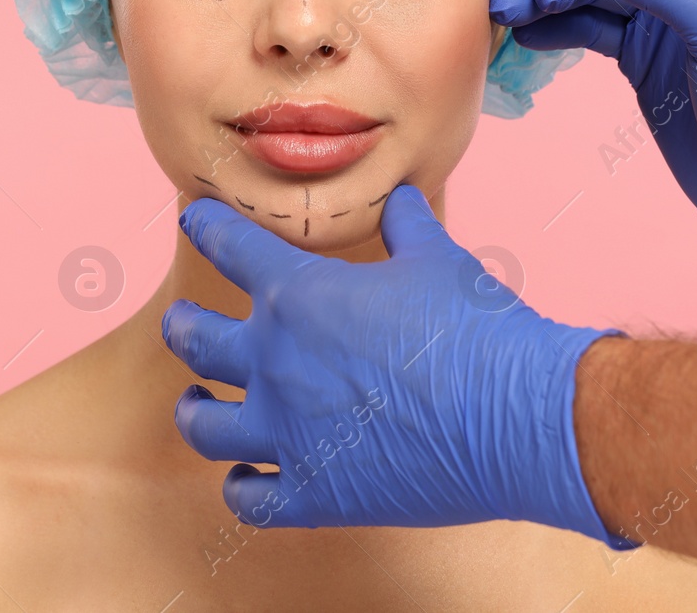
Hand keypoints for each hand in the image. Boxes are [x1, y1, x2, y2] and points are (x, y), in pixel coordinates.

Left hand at [161, 185, 631, 546]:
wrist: (515, 414)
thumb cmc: (475, 329)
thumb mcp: (437, 259)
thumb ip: (407, 226)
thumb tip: (402, 197)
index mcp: (300, 296)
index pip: (230, 247)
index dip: (207, 227)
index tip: (195, 221)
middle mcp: (276, 362)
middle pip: (196, 340)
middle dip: (183, 326)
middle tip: (181, 322)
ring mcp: (287, 433)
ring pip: (204, 425)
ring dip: (195, 410)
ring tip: (197, 403)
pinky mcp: (313, 493)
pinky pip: (249, 498)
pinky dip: (240, 486)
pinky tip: (244, 476)